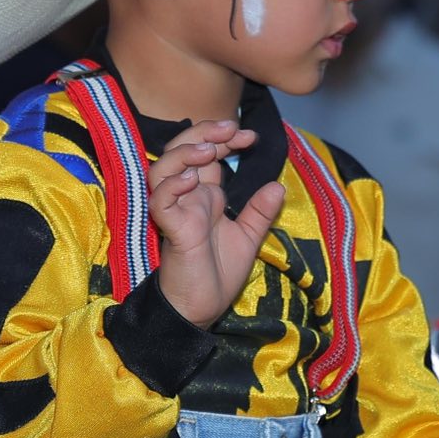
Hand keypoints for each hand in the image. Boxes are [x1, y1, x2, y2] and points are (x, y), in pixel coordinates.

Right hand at [149, 119, 284, 327]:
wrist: (201, 309)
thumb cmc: (218, 275)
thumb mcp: (247, 239)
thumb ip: (260, 212)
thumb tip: (278, 185)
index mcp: (205, 196)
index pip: (207, 154)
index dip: (224, 138)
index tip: (250, 136)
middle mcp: (188, 198)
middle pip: (181, 150)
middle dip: (203, 133)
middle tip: (230, 129)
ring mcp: (176, 211)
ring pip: (162, 169)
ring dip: (184, 154)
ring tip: (209, 151)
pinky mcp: (170, 229)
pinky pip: (160, 201)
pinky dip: (172, 186)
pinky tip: (193, 179)